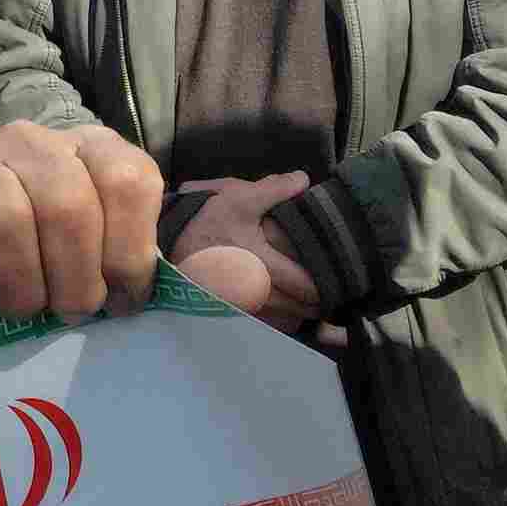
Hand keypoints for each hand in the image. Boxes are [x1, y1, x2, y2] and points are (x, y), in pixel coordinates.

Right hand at [0, 122, 163, 323]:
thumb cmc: (47, 258)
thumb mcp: (106, 251)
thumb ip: (155, 267)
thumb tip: (223, 288)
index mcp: (91, 147)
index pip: (128, 181)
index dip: (129, 255)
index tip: (120, 303)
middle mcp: (32, 139)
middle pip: (68, 206)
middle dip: (74, 282)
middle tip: (66, 316)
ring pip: (7, 218)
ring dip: (21, 287)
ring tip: (20, 311)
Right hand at [167, 171, 331, 341]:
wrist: (167, 247)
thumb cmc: (204, 222)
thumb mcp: (237, 197)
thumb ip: (274, 189)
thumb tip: (305, 180)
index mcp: (267, 266)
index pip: (311, 287)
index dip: (330, 283)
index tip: (339, 273)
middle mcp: (260, 295)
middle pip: (305, 309)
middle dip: (320, 298)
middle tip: (329, 282)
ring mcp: (248, 309)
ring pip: (290, 320)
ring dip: (302, 309)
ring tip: (308, 292)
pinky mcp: (236, 315)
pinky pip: (270, 325)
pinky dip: (282, 317)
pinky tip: (282, 301)